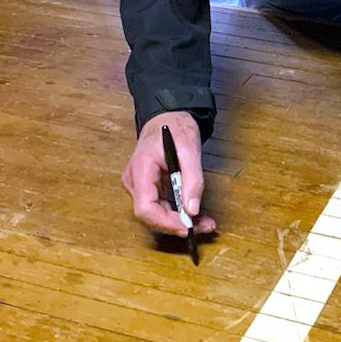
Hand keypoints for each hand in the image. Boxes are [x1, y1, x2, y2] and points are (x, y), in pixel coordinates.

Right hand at [121, 112, 215, 236]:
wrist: (168, 115)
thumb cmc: (176, 127)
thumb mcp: (190, 149)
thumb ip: (192, 179)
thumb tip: (192, 209)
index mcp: (141, 169)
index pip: (144, 208)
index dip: (165, 222)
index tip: (188, 226)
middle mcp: (135, 181)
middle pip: (151, 215)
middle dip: (178, 225)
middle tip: (205, 226)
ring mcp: (140, 185)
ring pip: (157, 214)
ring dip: (180, 221)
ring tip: (205, 222)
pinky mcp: (149, 187)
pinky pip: (161, 206)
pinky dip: (178, 212)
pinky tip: (196, 214)